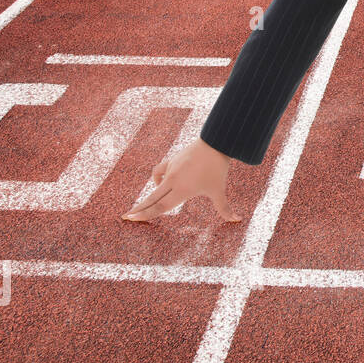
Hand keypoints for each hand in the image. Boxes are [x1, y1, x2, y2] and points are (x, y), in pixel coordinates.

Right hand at [121, 137, 241, 222]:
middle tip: (126, 216)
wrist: (215, 143)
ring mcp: (171, 169)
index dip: (145, 214)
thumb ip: (224, 208)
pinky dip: (158, 178)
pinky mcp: (172, 160)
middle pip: (152, 199)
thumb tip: (237, 220)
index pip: (160, 207)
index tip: (132, 219)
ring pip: (155, 186)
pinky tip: (160, 182)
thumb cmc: (217, 168)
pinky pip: (159, 171)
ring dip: (148, 195)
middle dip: (138, 209)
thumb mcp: (219, 191)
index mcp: (181, 190)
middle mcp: (172, 181)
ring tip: (143, 204)